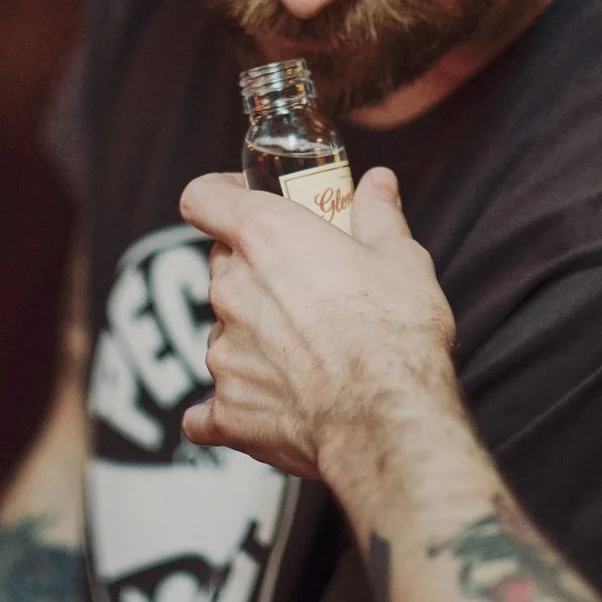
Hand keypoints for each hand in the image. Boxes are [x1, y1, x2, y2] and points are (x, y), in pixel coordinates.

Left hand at [179, 165, 458, 481]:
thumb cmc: (395, 330)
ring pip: (224, 331)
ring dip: (254, 335)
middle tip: (304, 283)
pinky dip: (234, 405)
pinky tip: (264, 410)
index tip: (246, 201)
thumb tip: (378, 183)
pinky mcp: (226, 410)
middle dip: (255, 269)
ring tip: (307, 354)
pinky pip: (211, 408)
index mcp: (264, 237)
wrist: (386, 418)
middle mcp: (231, 289)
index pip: (202, 198)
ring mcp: (223, 353)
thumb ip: (378, 214)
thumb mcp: (400, 258)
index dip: (219, 195)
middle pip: (222, 265)